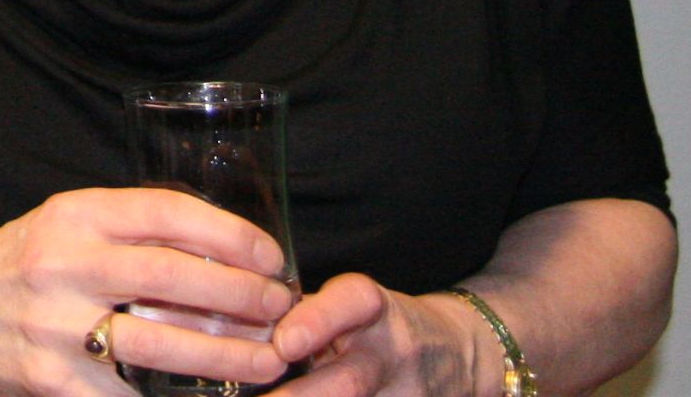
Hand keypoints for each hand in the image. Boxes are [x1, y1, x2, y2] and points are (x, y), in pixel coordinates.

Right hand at [0, 186, 296, 394]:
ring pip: (159, 343)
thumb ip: (126, 232)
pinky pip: (127, 395)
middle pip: (171, 276)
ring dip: (225, 355)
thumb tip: (222, 253)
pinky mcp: (48, 380)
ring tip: (268, 360)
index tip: (270, 256)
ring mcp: (53, 325)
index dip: (228, 234)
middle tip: (283, 310)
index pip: (165, 211)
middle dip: (240, 296)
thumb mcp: (62, 228)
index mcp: (72, 215)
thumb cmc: (13, 268)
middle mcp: (61, 264)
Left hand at [268, 276, 483, 395]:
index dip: (318, 320)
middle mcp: (392, 352)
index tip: (283, 343)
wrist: (456, 351)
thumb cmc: (379, 326)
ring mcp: (405, 394)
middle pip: (350, 381)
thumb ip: (303, 315)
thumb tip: (234, 329)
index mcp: (374, 309)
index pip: (352, 303)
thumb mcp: (350, 307)